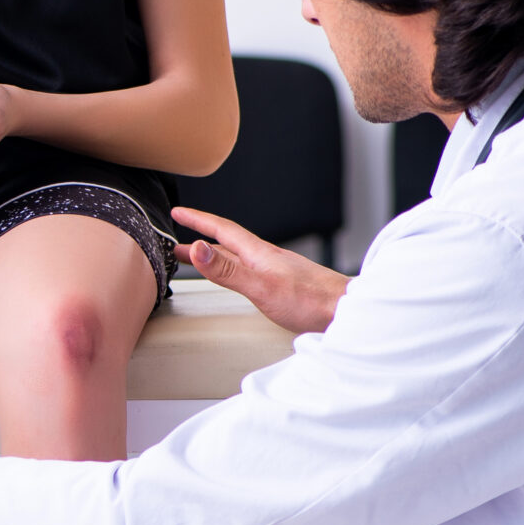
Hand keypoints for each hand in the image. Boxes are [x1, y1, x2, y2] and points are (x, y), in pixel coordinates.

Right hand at [172, 205, 348, 334]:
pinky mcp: (282, 286)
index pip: (221, 230)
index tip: (178, 212)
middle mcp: (265, 259)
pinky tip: (236, 279)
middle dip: (199, 241)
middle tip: (176, 243)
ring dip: (214, 257)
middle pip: (225, 245)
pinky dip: (231, 270)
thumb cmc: (311, 301)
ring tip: (197, 260)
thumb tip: (198, 247)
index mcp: (258, 253)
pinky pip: (247, 271)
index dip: (198, 220)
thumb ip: (227, 270)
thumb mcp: (261, 286)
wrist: (347, 312)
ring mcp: (274, 271)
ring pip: (236, 258)